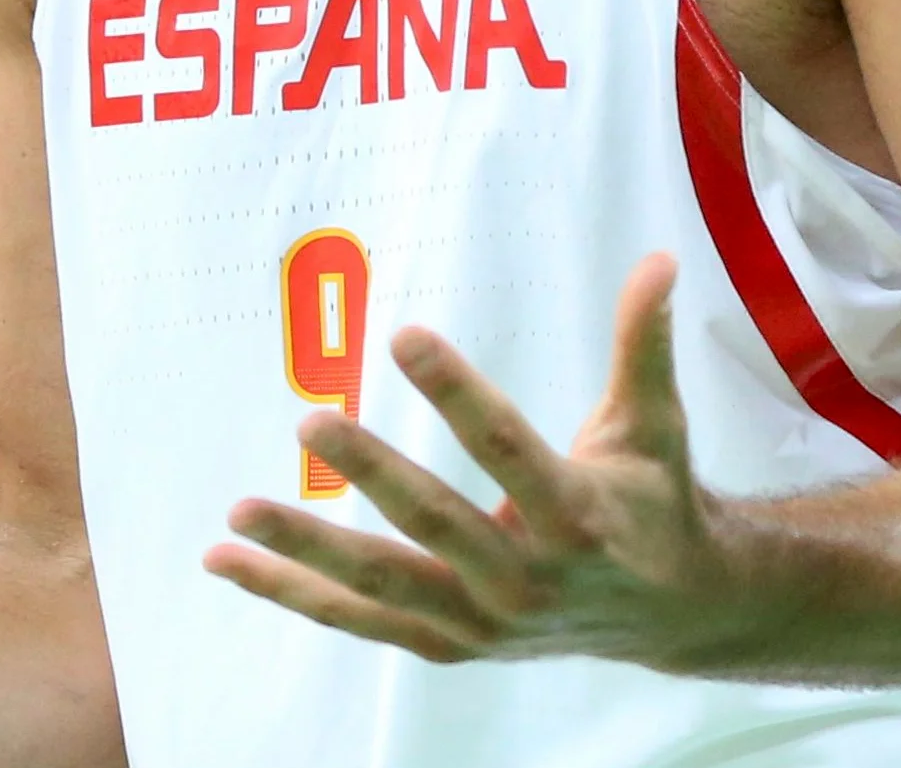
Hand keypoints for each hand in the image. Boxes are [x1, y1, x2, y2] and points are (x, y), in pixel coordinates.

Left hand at [206, 255, 753, 667]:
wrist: (673, 613)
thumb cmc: (651, 501)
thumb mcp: (653, 423)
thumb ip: (643, 342)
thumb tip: (659, 258)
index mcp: (578, 518)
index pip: (506, 446)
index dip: (455, 390)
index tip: (404, 334)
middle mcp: (527, 580)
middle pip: (435, 522)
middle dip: (372, 472)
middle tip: (311, 419)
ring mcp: (483, 621)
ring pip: (382, 585)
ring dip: (304, 551)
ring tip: (238, 514)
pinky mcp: (450, 644)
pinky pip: (360, 619)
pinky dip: (292, 593)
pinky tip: (227, 562)